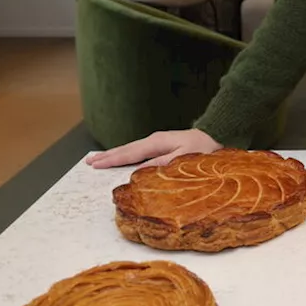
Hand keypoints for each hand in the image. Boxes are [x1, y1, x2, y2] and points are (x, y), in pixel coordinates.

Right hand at [85, 129, 221, 168]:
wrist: (217, 135)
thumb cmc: (205, 149)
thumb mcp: (186, 157)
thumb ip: (164, 163)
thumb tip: (141, 170)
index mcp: (157, 143)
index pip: (130, 153)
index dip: (112, 160)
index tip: (95, 165)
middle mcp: (154, 140)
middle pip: (126, 149)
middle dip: (107, 156)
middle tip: (88, 162)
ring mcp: (157, 141)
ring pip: (130, 149)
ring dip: (113, 154)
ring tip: (97, 159)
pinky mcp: (161, 144)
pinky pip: (138, 150)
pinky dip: (125, 154)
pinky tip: (120, 157)